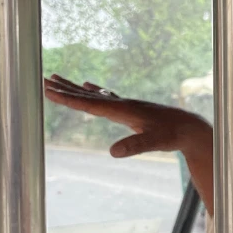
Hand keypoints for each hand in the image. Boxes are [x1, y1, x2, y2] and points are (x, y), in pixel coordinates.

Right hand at [44, 75, 210, 157]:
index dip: (67, 99)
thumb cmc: (172, 135)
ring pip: (94, 94)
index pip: (88, 104)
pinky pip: (105, 97)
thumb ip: (134, 146)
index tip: (48, 90)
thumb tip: (113, 153)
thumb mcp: (154, 143)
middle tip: (43, 79)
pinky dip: (93, 91)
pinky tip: (89, 86)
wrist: (189, 127)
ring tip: (57, 79)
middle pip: (86, 95)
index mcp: (122, 110)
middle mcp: (121, 103)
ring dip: (74, 88)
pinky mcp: (130, 109)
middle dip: (64, 89)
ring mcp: (125, 104)